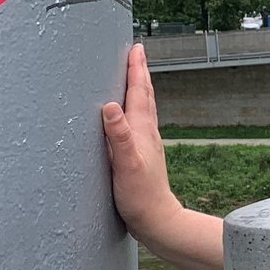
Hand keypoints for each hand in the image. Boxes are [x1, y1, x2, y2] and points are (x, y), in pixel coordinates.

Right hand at [102, 43, 225, 269]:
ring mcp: (147, 145)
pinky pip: (139, 124)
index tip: (135, 48)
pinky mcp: (143, 156)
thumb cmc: (140, 197)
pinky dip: (135, 110)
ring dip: (139, 89)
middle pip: (144, 96)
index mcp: (142, 131)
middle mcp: (147, 133)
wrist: (158, 222)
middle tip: (136, 52)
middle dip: (139, 72)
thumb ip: (119, 136)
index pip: (138, 93)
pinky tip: (131, 118)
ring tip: (135, 76)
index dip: (136, 69)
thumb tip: (111, 105)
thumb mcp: (126, 166)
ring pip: (144, 109)